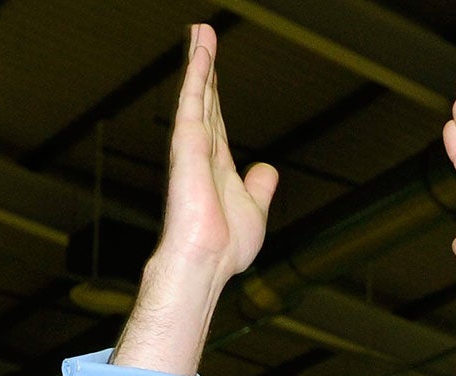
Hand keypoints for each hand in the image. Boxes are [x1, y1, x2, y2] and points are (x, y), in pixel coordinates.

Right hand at [113, 23, 276, 375]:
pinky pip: (194, 100)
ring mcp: (193, 147)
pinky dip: (197, 73)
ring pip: (198, 93)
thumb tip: (267, 170)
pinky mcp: (187, 145)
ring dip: (199, 60)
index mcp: (217, 165)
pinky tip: (200, 50)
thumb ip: (260, 188)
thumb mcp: (255, 212)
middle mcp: (202, 152)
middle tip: (202, 34)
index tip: (211, 66)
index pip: (216, 118)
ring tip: (200, 31)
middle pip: (205, 99)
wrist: (205, 264)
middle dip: (203, 67)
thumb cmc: (225, 249)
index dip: (214, 91)